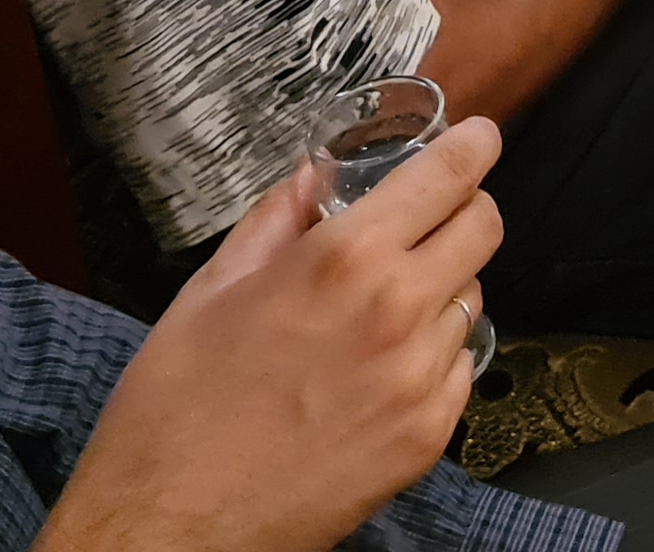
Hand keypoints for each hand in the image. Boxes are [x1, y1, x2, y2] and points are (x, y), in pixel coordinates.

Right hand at [33, 122, 502, 551]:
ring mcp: (420, 377)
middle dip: (461, 213)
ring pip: (472, 298)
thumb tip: (315, 175)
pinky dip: (434, 357)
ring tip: (378, 315)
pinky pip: (458, 368)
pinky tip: (379, 372)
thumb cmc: (173, 408)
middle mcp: (398, 309)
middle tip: (424, 225)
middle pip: (484, 227)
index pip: (450, 175)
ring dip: (442, 290)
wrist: (168, 528)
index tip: (476, 141)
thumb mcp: (209, 293)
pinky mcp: (428, 436)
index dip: (472, 148)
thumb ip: (275, 220)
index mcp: (343, 259)